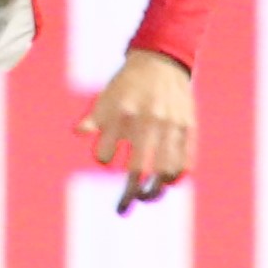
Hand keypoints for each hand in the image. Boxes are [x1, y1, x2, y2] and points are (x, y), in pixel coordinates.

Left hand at [82, 48, 195, 211]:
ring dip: (154, 190)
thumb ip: (94, 118)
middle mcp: (147, 120)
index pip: (105, 154)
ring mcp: (170, 124)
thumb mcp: (107, 95)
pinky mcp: (188, 127)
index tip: (106, 158)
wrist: (163, 59)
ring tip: (147, 196)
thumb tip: (78, 133)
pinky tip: (167, 183)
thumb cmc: (128, 82)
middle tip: (123, 207)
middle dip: (129, 194)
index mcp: (122, 113)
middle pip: (137, 170)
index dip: (103, 158)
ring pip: (164, 171)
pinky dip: (176, 177)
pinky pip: (185, 162)